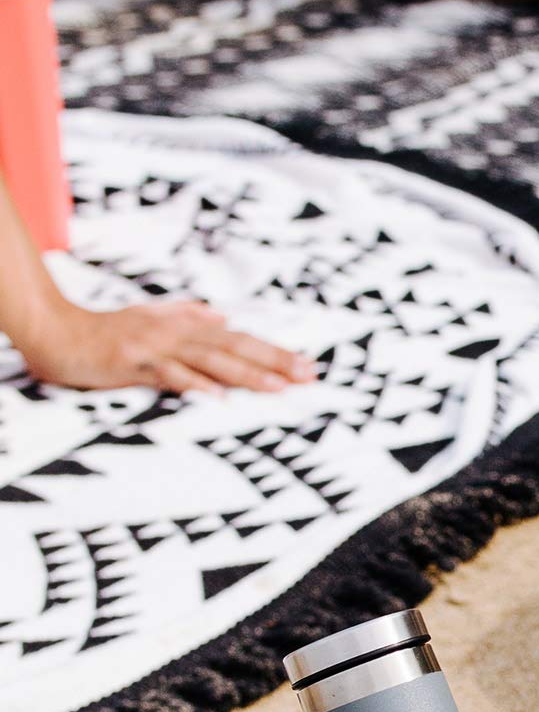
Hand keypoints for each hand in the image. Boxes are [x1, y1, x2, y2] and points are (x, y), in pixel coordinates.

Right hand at [15, 298, 316, 394]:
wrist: (57, 331)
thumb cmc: (107, 330)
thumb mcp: (153, 318)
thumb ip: (189, 315)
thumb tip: (222, 317)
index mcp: (187, 325)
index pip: (240, 339)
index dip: (274, 352)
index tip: (307, 366)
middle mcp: (178, 333)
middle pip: (235, 347)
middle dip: (274, 361)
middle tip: (309, 375)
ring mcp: (157, 347)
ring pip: (211, 360)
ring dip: (246, 373)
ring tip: (278, 387)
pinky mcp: (134, 363)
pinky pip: (169, 376)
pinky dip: (194, 384)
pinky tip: (218, 396)